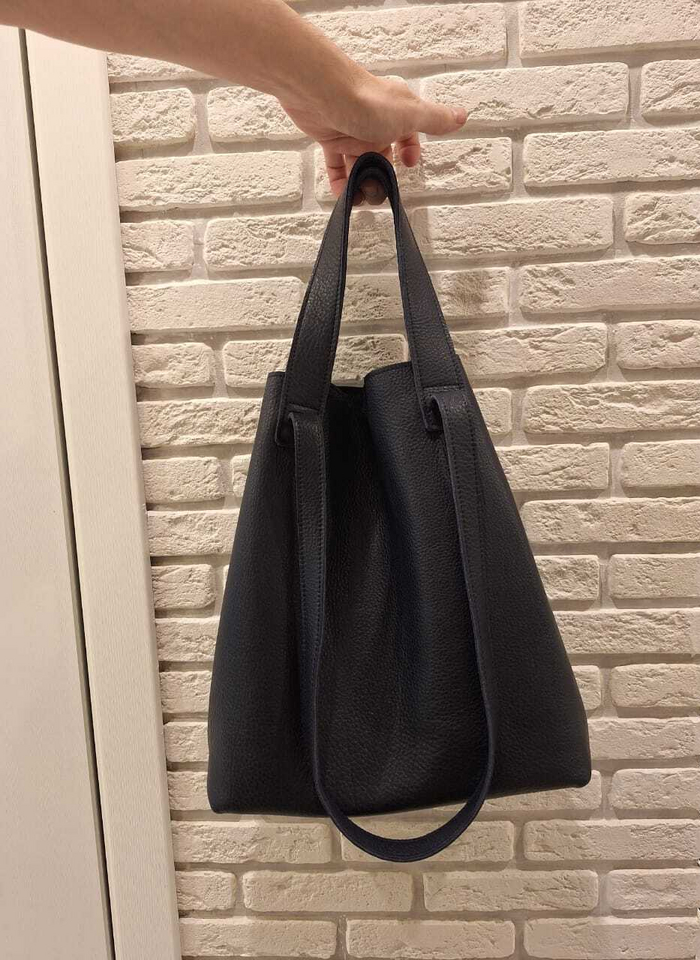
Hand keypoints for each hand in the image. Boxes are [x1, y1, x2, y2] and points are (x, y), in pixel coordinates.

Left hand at [280, 75, 466, 204]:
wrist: (323, 95)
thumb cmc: (369, 103)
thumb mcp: (411, 114)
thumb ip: (435, 120)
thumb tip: (462, 117)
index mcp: (397, 111)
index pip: (408, 133)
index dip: (410, 150)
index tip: (407, 165)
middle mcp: (375, 120)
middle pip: (383, 154)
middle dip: (383, 175)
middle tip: (381, 191)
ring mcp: (352, 130)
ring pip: (360, 163)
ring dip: (362, 183)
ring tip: (361, 197)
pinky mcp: (330, 138)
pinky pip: (336, 166)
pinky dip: (340, 182)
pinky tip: (343, 194)